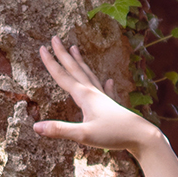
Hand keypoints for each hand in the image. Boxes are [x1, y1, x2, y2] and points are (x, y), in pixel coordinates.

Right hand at [31, 37, 161, 156]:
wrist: (141, 137)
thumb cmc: (113, 135)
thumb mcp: (83, 135)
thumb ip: (59, 130)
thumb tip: (35, 127)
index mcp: (85, 96)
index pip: (63, 76)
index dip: (51, 63)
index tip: (42, 48)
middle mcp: (94, 93)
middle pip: (75, 70)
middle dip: (63, 54)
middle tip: (55, 39)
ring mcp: (105, 98)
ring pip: (90, 76)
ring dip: (80, 62)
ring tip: (76, 49)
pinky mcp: (113, 107)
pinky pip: (107, 91)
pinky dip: (106, 85)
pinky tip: (109, 81)